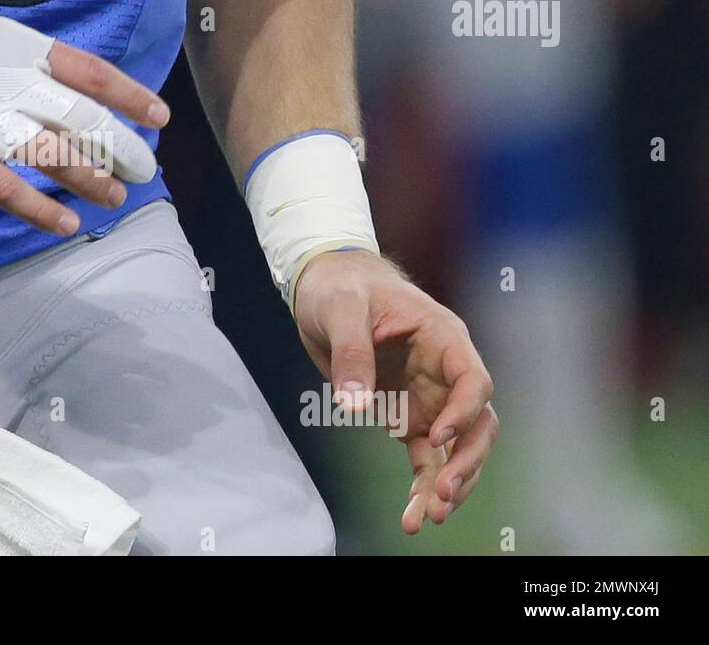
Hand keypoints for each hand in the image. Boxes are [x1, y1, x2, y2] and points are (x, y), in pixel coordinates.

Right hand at [0, 0, 168, 235]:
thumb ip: (19, 58)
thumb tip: (61, 83)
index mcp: (17, 46)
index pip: (91, 73)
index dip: (130, 96)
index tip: (158, 116)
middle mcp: (7, 81)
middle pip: (82, 120)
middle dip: (121, 148)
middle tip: (145, 169)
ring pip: (53, 155)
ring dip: (91, 179)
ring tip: (117, 197)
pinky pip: (6, 188)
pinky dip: (40, 208)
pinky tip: (66, 224)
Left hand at [293, 250, 497, 533]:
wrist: (325, 285)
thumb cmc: (341, 287)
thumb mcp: (341, 309)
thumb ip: (351, 354)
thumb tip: (354, 406)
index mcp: (442, 337)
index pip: (472, 380)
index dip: (463, 412)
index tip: (436, 437)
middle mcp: (444, 371)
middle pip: (477, 423)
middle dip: (466, 460)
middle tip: (442, 492)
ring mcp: (429, 396)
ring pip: (455, 447)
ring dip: (448, 481)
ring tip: (429, 516)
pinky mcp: (407, 414)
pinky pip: (425, 456)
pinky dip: (421, 485)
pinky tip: (414, 515)